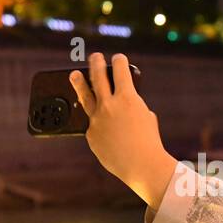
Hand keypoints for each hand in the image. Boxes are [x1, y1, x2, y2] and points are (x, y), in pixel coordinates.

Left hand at [68, 52, 175, 208]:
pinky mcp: (90, 134)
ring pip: (84, 96)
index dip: (120, 61)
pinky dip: (98, 125)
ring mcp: (97, 119)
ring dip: (78, 83)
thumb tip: (118, 105)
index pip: (121, 70)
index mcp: (128, 97)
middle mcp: (109, 105)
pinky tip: (105, 130)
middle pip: (98, 77)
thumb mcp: (146, 117)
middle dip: (96, 63)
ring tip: (73, 74)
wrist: (141, 165)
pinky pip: (93, 125)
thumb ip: (131, 107)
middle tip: (95, 57)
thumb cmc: (148, 142)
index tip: (118, 57)